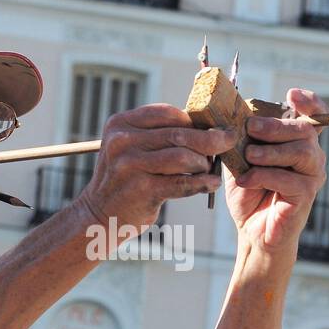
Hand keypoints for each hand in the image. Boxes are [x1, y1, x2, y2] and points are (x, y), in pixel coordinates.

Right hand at [77, 105, 230, 231]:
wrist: (99, 214)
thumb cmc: (125, 179)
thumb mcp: (130, 148)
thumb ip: (158, 135)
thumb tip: (204, 125)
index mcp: (121, 124)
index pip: (168, 113)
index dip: (195, 120)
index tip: (213, 127)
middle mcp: (122, 141)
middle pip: (179, 134)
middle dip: (210, 138)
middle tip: (229, 141)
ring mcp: (130, 165)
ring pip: (183, 156)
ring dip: (204, 163)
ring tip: (210, 169)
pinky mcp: (141, 189)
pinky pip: (182, 182)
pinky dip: (202, 183)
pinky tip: (211, 184)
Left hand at [222, 89, 327, 251]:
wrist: (252, 230)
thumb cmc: (249, 191)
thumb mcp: (240, 158)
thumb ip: (241, 137)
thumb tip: (229, 114)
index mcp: (296, 141)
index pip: (314, 115)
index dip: (310, 102)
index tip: (291, 95)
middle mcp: (311, 155)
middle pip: (305, 130)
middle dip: (276, 126)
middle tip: (251, 129)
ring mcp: (312, 175)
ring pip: (302, 152)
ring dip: (272, 151)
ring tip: (249, 157)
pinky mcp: (306, 195)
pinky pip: (291, 179)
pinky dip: (265, 176)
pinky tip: (246, 181)